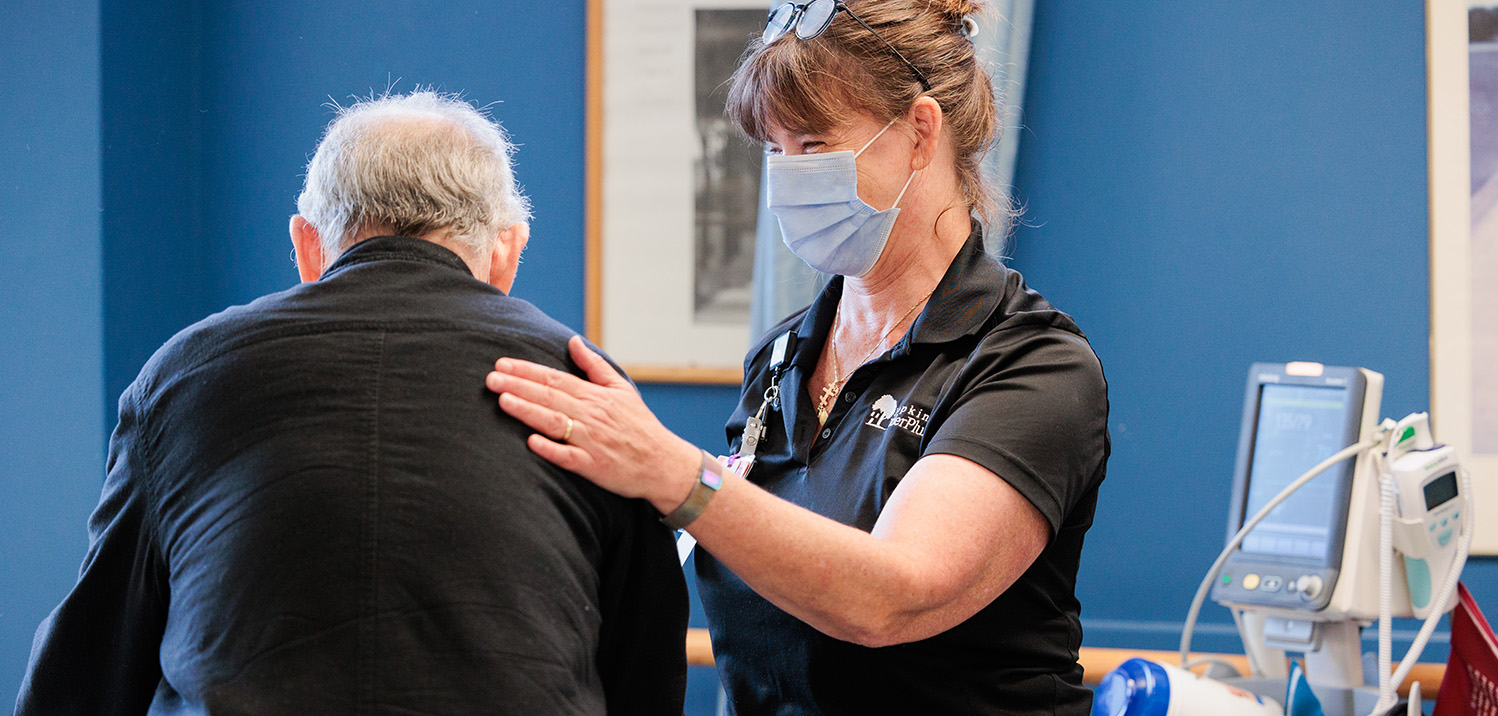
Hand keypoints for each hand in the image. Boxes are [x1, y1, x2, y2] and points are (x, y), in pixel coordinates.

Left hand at [485, 336, 700, 513]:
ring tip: (502, 401)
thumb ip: (594, 366)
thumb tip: (573, 341)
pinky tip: (531, 441)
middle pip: (549, 397)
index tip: (502, 364)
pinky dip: (551, 449)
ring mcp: (591, 442)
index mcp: (595, 396)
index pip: (554, 379)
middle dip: (518, 386)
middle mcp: (591, 416)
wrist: (663, 463)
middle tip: (490, 378)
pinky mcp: (594, 466)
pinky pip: (569, 457)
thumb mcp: (622, 388)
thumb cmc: (640, 426)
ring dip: (528, 411)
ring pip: (554, 423)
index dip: (526, 371)